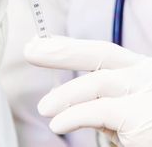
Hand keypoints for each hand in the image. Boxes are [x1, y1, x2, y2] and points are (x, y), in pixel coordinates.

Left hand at [24, 36, 151, 146]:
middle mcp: (144, 73)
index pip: (102, 51)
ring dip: (65, 93)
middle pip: (100, 53)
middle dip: (62, 50)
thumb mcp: (125, 112)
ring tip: (43, 107)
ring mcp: (146, 90)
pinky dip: (74, 116)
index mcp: (138, 70)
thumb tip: (63, 98)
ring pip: (98, 81)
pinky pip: (99, 111)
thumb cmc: (147, 131)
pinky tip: (57, 124)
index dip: (70, 46)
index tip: (44, 41)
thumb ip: (102, 101)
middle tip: (31, 48)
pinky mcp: (142, 115)